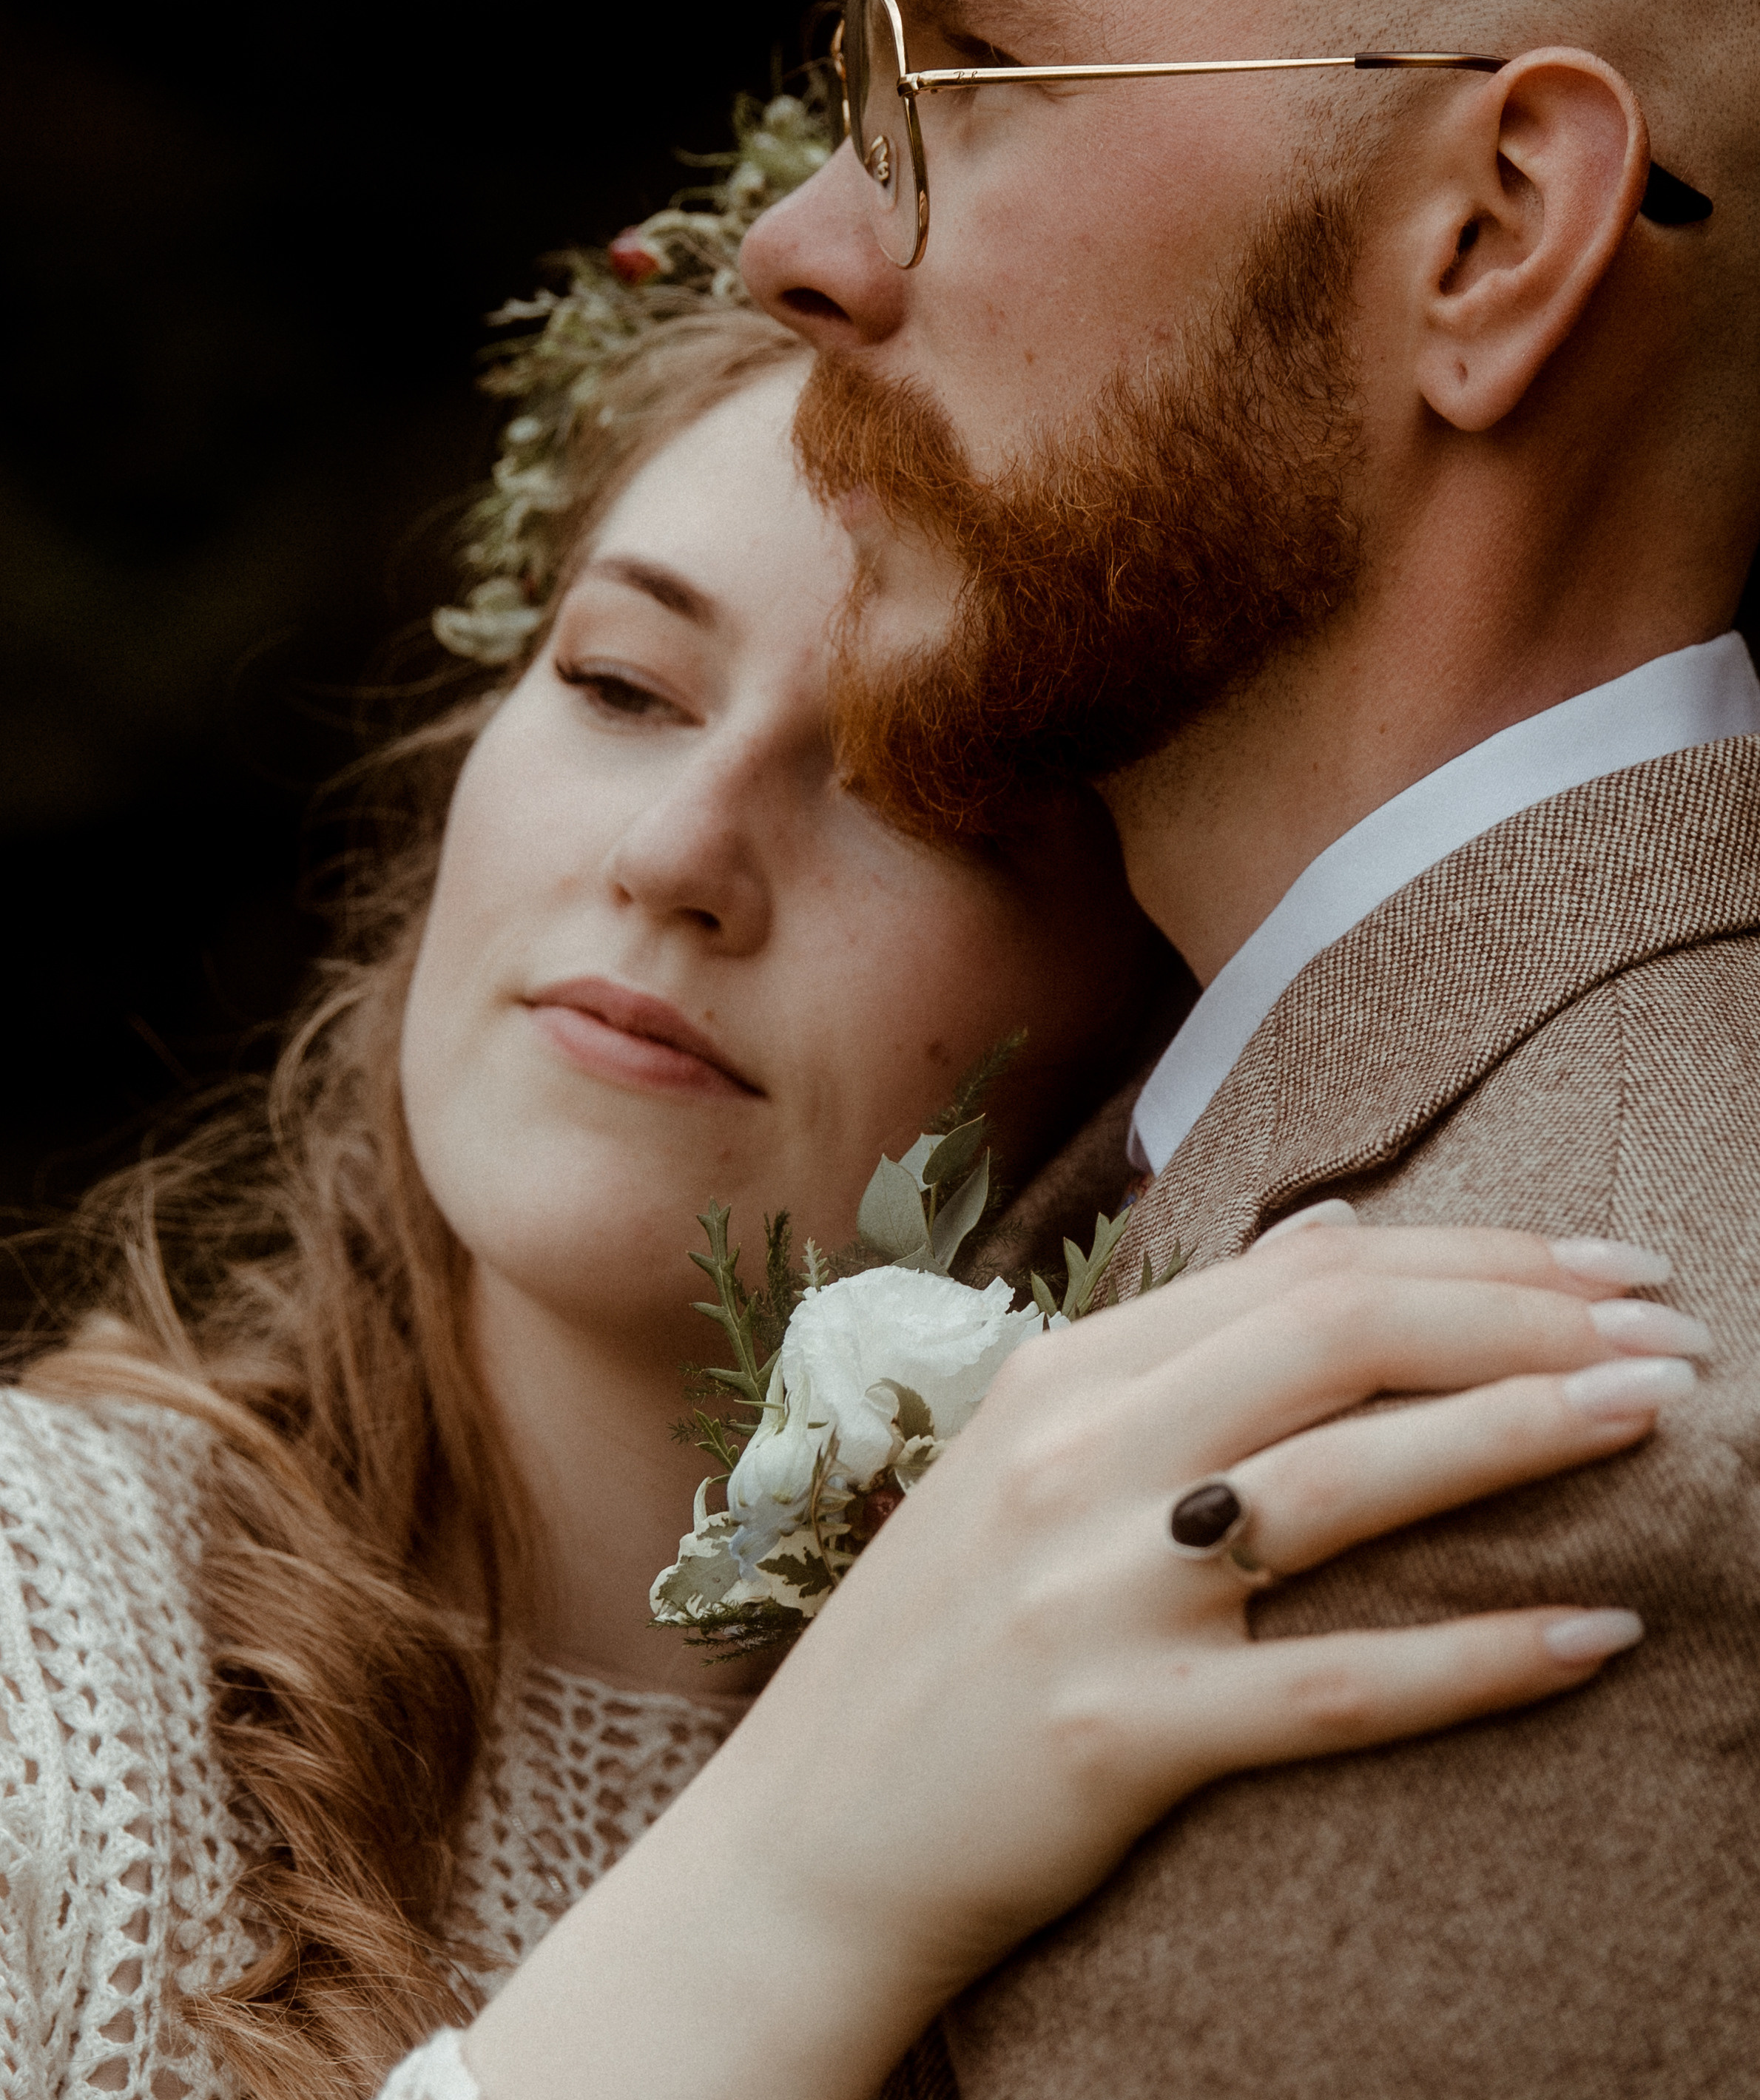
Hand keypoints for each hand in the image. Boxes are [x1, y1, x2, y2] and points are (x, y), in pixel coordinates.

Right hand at [465, 1219, 1702, 2099]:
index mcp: (1061, 1373)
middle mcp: (1076, 1458)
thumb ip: (1173, 1350)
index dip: (1477, 1253)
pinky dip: (1479, 1656)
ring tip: (1665, 1418)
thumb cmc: (939, 1644)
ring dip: (1527, 1435)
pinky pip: (1338, 1685)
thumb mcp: (1030, 1457)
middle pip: (1341, 1338)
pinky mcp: (1123, 1735)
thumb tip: (1334, 1235)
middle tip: (1672, 1329)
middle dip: (1528, 1317)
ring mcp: (1094, 1593)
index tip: (1605, 1265)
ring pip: (1351, 1483)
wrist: (804, 1842)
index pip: (1304, 1269)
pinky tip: (1597, 1634)